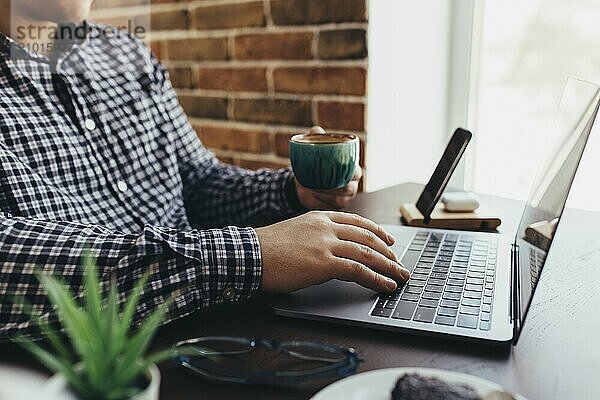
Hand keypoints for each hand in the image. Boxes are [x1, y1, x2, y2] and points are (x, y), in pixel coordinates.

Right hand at [255, 211, 409, 292]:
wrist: (250, 254)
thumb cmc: (267, 248)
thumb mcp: (295, 230)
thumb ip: (316, 235)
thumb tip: (331, 249)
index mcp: (319, 217)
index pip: (357, 221)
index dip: (376, 231)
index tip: (388, 239)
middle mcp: (326, 227)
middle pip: (367, 237)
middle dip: (388, 252)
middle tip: (399, 263)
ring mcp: (326, 244)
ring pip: (367, 253)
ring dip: (388, 266)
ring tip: (400, 276)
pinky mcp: (324, 263)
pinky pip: (358, 270)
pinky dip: (376, 279)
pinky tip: (385, 285)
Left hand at [295, 126, 361, 209]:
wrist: (301, 180)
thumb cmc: (311, 161)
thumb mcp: (312, 147)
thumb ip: (315, 136)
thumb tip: (316, 130)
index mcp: (351, 167)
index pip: (357, 171)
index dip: (349, 173)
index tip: (332, 170)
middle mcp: (352, 182)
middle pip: (350, 187)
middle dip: (336, 186)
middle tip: (319, 180)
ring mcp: (346, 196)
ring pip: (342, 198)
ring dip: (328, 194)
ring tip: (313, 187)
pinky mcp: (338, 205)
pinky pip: (333, 206)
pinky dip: (323, 201)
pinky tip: (313, 195)